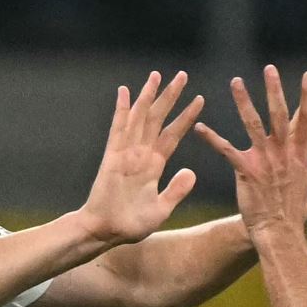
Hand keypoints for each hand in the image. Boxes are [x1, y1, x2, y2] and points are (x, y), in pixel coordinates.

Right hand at [78, 70, 203, 246]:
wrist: (106, 231)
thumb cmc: (130, 224)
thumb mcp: (161, 209)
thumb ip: (176, 190)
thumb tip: (192, 172)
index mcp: (154, 165)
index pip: (173, 135)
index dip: (186, 117)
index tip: (200, 99)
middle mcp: (141, 154)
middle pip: (158, 119)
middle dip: (170, 97)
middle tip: (182, 75)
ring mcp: (126, 153)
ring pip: (140, 118)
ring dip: (148, 96)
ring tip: (157, 76)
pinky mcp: (111, 157)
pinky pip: (118, 129)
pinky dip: (122, 111)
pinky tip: (125, 92)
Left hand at [194, 65, 306, 236]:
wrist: (280, 231)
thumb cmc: (293, 209)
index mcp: (302, 154)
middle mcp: (285, 153)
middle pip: (281, 115)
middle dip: (276, 91)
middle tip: (271, 69)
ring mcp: (266, 160)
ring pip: (253, 124)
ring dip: (244, 102)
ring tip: (235, 82)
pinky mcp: (247, 171)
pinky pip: (226, 150)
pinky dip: (212, 138)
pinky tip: (199, 127)